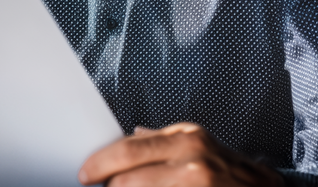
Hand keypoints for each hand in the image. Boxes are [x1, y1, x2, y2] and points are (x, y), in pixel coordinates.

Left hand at [78, 122, 285, 185]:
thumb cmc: (231, 173)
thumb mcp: (200, 145)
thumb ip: (164, 141)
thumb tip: (130, 136)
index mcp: (187, 139)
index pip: (128, 150)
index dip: (100, 163)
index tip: (86, 174)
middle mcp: (193, 162)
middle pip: (127, 179)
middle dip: (110, 186)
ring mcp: (197, 185)